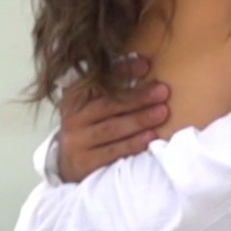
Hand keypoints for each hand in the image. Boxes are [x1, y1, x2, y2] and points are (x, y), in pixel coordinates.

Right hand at [56, 57, 171, 181]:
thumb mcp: (91, 105)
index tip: (146, 65)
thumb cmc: (89, 128)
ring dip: (140, 120)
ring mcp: (77, 141)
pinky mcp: (85, 162)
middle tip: (163, 92)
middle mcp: (73, 118)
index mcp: (75, 97)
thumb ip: (110, 89)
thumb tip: (145, 67)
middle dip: (139, 97)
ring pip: (112, 128)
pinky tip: (150, 137)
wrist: (68, 165)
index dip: (123, 70)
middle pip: (109, 105)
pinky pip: (113, 151)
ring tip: (162, 112)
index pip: (100, 80)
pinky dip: (133, 144)